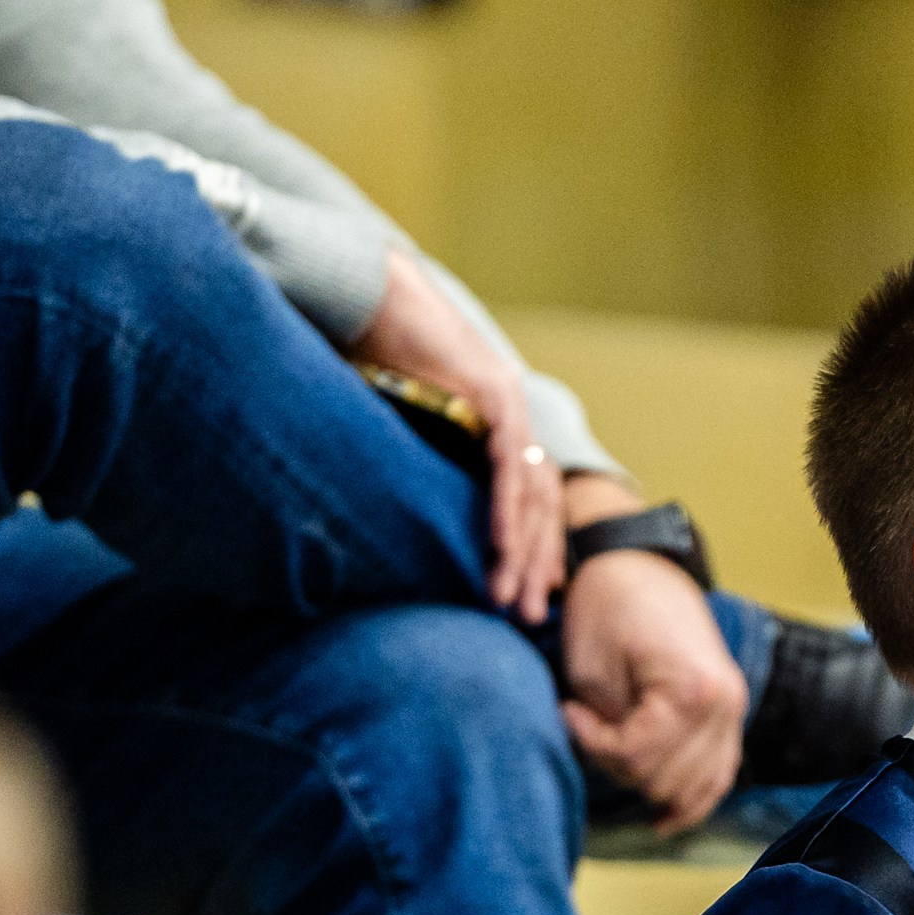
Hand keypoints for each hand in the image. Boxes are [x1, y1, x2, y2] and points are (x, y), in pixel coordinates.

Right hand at [355, 247, 565, 621]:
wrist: (372, 295)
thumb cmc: (374, 357)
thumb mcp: (400, 429)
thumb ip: (414, 469)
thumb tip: (394, 520)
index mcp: (500, 432)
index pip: (531, 505)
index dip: (535, 553)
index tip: (528, 599)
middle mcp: (516, 422)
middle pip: (541, 510)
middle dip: (536, 568)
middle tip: (530, 619)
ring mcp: (511, 408)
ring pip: (530, 497)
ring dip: (522, 553)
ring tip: (510, 599)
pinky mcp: (495, 397)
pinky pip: (507, 466)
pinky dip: (506, 510)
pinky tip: (502, 550)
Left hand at [561, 549, 748, 832]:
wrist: (637, 562)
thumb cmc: (606, 607)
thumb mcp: (592, 671)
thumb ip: (610, 731)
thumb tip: (616, 769)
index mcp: (693, 690)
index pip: (640, 757)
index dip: (594, 746)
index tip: (569, 713)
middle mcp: (726, 704)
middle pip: (665, 778)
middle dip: (618, 765)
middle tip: (589, 731)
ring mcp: (735, 710)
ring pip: (694, 787)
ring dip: (649, 784)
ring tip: (614, 756)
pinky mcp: (731, 712)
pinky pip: (719, 775)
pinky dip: (692, 799)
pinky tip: (664, 818)